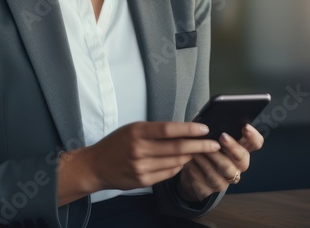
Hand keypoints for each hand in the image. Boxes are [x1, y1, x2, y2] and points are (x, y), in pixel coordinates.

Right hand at [85, 121, 221, 192]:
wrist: (96, 165)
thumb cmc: (116, 144)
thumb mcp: (132, 129)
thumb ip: (155, 130)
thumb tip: (183, 130)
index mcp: (137, 132)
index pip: (169, 129)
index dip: (189, 129)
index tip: (205, 129)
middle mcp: (140, 149)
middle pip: (177, 147)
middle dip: (199, 146)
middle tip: (213, 144)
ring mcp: (142, 167)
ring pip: (176, 161)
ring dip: (190, 156)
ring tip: (197, 151)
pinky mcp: (144, 180)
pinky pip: (169, 173)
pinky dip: (178, 166)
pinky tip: (181, 162)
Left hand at [177, 123, 264, 202]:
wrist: (187, 171)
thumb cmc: (201, 148)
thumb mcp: (208, 137)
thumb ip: (214, 129)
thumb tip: (213, 119)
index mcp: (240, 151)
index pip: (255, 144)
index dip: (253, 136)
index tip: (245, 126)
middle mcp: (236, 168)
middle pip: (242, 159)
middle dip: (232, 147)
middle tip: (222, 136)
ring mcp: (224, 181)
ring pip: (222, 170)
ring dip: (209, 157)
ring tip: (197, 147)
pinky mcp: (208, 191)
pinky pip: (203, 181)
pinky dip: (194, 169)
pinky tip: (187, 161)